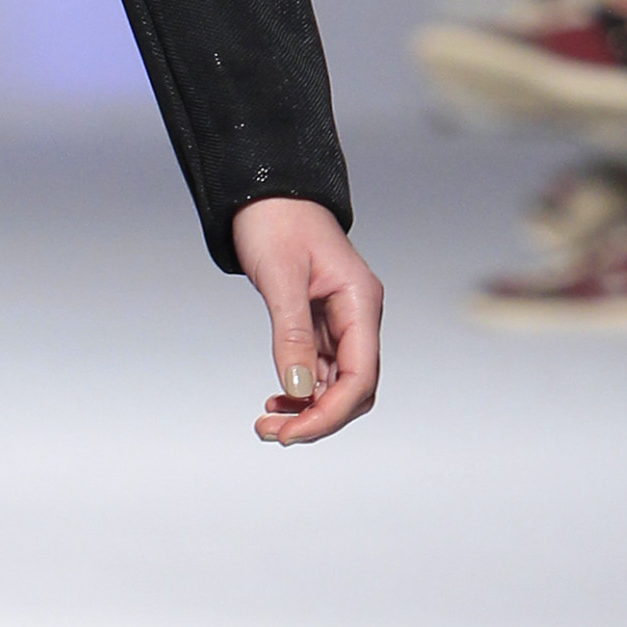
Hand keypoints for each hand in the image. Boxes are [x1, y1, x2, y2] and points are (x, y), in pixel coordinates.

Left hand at [230, 196, 381, 446]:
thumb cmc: (276, 221)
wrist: (266, 192)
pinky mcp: (322, 323)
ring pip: (337, 385)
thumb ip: (292, 335)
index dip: (330, 413)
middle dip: (319, 418)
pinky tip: (278, 400)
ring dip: (307, 410)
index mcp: (360, 303)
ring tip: (267, 423)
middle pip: (355, 389)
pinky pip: (321, 370)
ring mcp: (341, 322)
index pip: (361, 377)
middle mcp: (358, 316)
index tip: (292, 433)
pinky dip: (301, 391)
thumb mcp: (280, 277)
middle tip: (272, 433)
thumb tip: (299, 389)